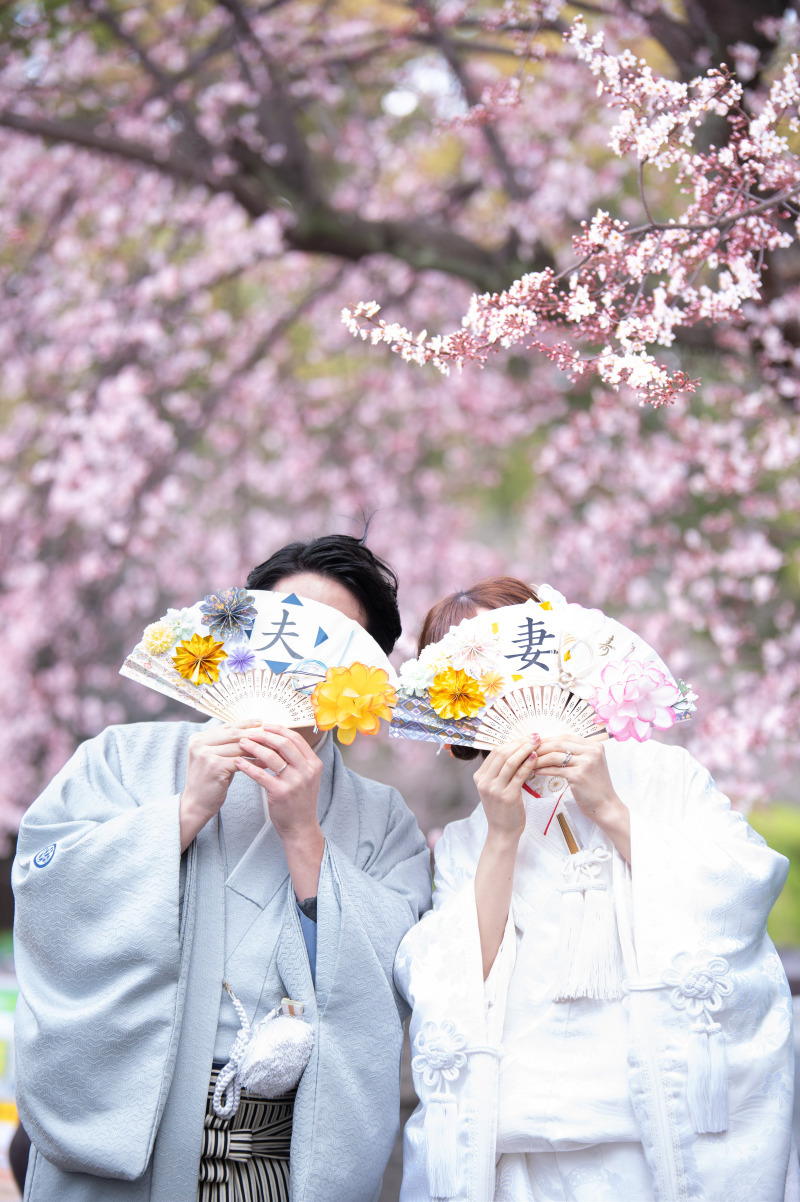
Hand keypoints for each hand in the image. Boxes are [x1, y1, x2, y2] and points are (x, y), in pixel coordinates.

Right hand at [180, 720, 260, 850]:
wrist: (196, 804)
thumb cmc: (210, 781)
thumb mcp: (215, 758)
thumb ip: (226, 745)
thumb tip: (251, 732)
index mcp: (198, 738)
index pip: (226, 726)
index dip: (245, 723)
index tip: (260, 721)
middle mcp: (199, 743)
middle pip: (233, 734)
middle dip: (253, 734)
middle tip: (271, 734)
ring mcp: (205, 754)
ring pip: (238, 747)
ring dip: (257, 748)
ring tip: (272, 749)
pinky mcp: (214, 766)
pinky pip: (240, 761)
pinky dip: (254, 762)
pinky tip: (265, 764)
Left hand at [235, 724, 324, 899]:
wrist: (300, 827)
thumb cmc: (300, 801)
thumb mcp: (306, 777)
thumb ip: (297, 759)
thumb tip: (278, 739)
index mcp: (314, 763)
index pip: (295, 738)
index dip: (279, 729)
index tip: (265, 725)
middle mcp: (307, 771)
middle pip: (283, 743)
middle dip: (264, 735)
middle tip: (250, 733)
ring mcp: (295, 782)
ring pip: (271, 756)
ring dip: (254, 747)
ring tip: (242, 743)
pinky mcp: (280, 793)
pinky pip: (260, 774)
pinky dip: (247, 766)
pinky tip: (238, 762)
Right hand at [473, 736, 538, 846]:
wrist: (502, 832)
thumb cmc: (502, 809)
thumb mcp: (495, 788)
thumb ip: (500, 771)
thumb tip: (516, 749)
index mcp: (480, 777)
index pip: (495, 752)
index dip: (512, 742)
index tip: (525, 737)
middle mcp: (484, 781)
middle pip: (502, 754)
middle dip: (519, 742)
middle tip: (534, 736)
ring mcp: (494, 789)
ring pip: (511, 762)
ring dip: (525, 749)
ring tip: (538, 742)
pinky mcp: (507, 796)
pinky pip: (519, 774)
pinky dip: (528, 763)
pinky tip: (536, 757)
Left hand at [531, 735, 630, 860]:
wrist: (606, 806)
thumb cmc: (594, 786)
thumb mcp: (588, 764)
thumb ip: (575, 753)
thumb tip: (549, 744)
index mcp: (594, 745)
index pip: (565, 737)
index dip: (548, 739)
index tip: (534, 743)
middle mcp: (592, 751)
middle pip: (559, 743)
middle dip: (541, 747)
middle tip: (526, 751)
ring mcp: (587, 763)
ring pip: (555, 756)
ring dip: (539, 758)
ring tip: (527, 762)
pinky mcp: (579, 775)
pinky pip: (556, 769)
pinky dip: (543, 769)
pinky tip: (535, 771)